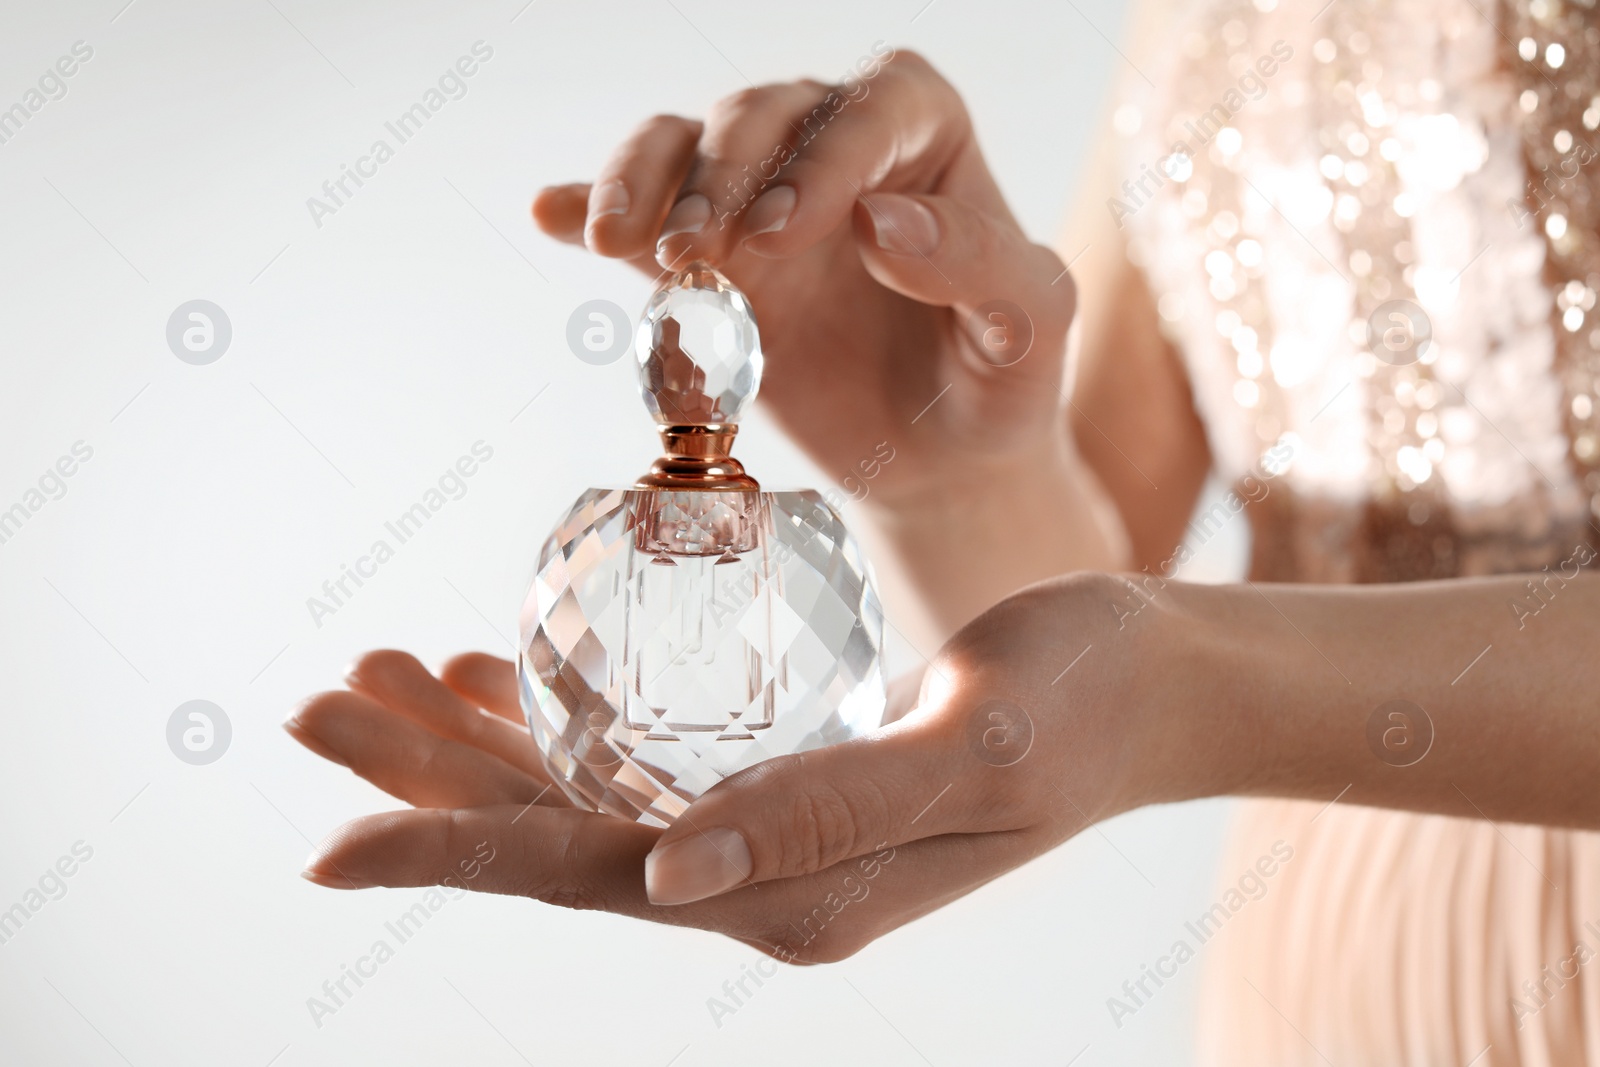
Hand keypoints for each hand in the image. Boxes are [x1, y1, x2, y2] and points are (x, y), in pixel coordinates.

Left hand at [288, 573, 1169, 962]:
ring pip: (583, 799)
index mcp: (797, 895)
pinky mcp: (780, 788)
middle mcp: (763, 881)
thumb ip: (829, 812)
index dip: (452, 850)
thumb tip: (669, 875)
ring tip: (384, 671)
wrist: (1154, 689)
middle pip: (556, 838)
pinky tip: (504, 677)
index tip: (327, 843)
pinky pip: (638, 768)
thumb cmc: (1082, 703)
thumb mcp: (972, 749)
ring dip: (478, 743)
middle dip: (430, 777)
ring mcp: (767, 840)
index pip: (586, 876)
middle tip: (316, 704)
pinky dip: (560, 723)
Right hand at [534, 49, 1079, 512]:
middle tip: (706, 248)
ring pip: (684, 147)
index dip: (826, 156)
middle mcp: (834, 151)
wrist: (940, 461)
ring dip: (646, 182)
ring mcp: (758, 203)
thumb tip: (880, 221)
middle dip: (723, 172)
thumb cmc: (998, 384)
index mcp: (926, 141)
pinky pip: (643, 224)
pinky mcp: (709, 265)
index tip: (789, 230)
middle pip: (762, 113)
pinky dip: (588, 207)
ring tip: (619, 242)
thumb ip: (978, 266)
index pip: (873, 108)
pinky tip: (550, 216)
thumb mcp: (1030, 329)